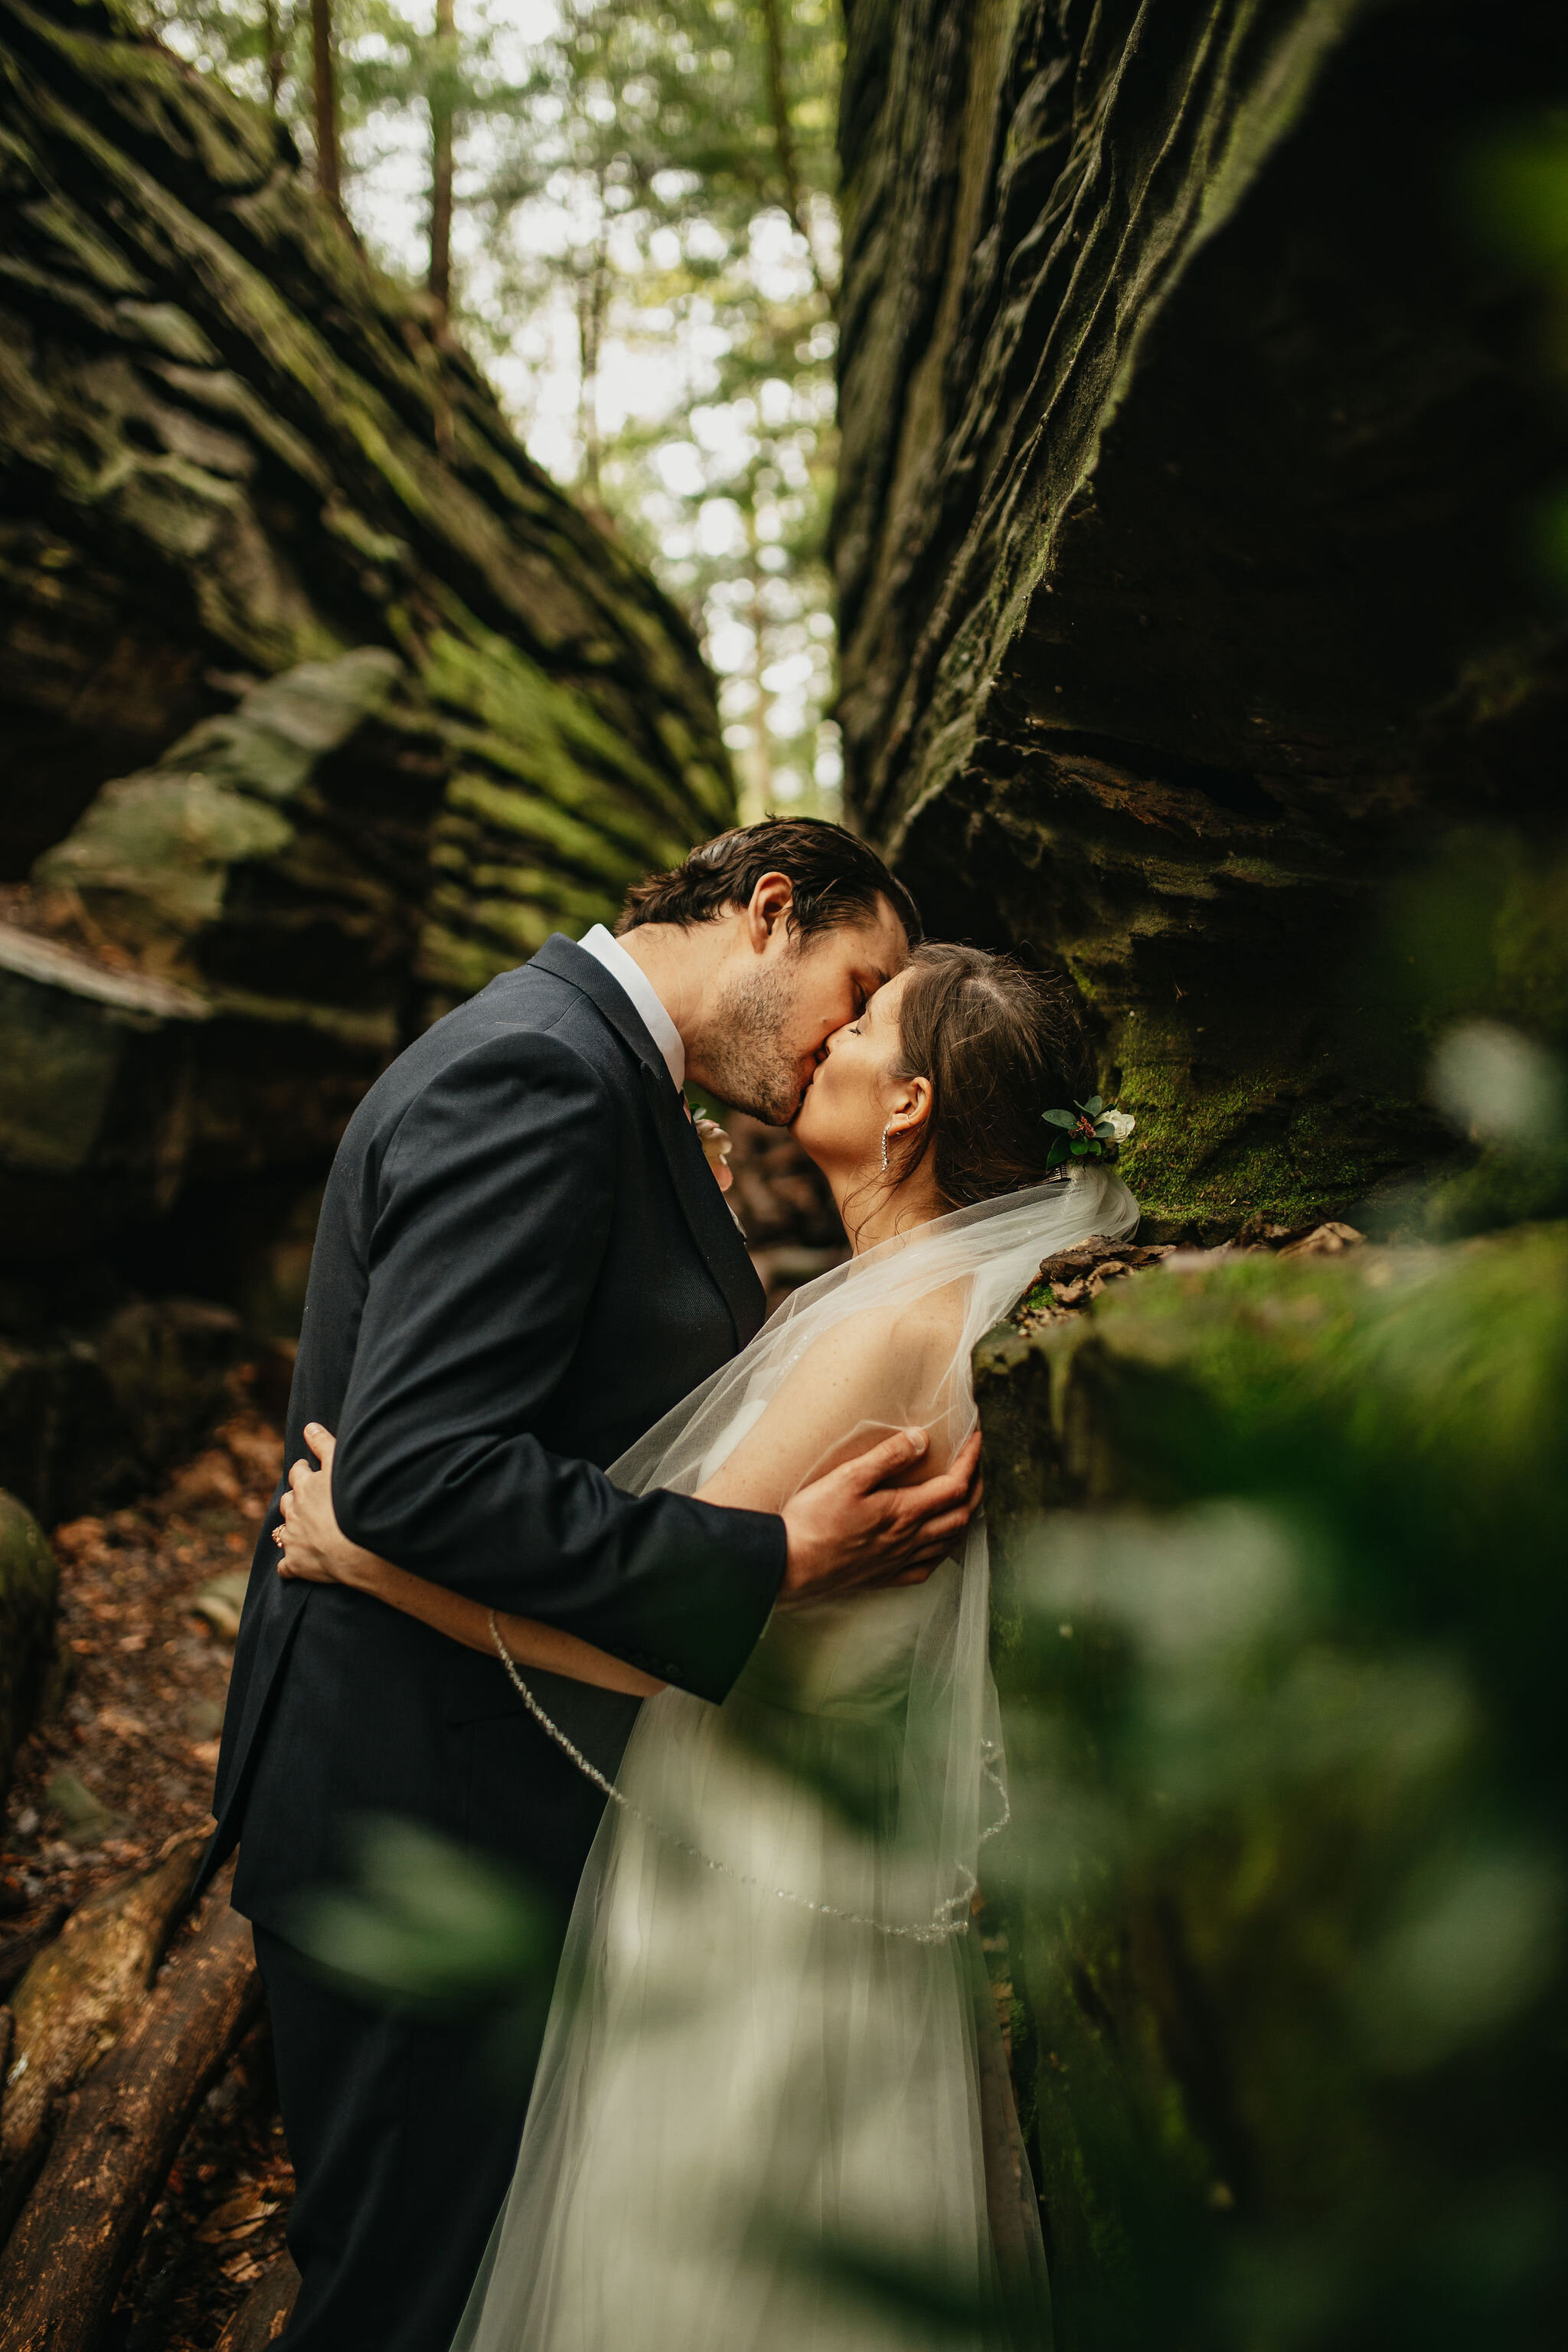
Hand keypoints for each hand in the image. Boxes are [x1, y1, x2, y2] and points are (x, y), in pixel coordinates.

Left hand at [274, 1426, 382, 1590]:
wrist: (356, 1545)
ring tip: (302, 1532)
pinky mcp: (296, 1564)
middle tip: (306, 1503)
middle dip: (294, 1500)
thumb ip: (323, 1444)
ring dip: (290, 1530)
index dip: (302, 1471)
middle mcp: (294, 1512)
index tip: (307, 1471)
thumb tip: (308, 1426)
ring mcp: (293, 1539)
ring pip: (283, 1533)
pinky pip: (286, 1567)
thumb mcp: (340, 1464)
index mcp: (305, 1487)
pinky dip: (290, 1566)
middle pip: (287, 1502)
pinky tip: (296, 1567)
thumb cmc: (353, 1501)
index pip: (297, 1473)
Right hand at [777, 1428, 982, 1605]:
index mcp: (904, 1512)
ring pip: (949, 1542)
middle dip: (975, 1487)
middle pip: (961, 1514)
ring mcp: (899, 1561)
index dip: (970, 1460)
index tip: (976, 1438)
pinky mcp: (885, 1577)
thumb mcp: (848, 1477)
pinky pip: (927, 1568)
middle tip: (976, 1466)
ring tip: (963, 1499)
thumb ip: (888, 1457)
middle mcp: (909, 1539)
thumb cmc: (815, 1520)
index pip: (954, 1485)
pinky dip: (942, 1551)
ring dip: (963, 1517)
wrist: (792, 1565)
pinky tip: (936, 1544)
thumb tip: (922, 1439)